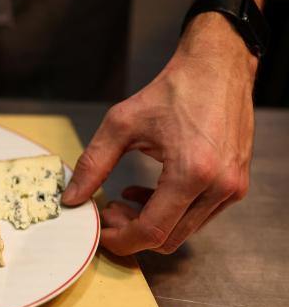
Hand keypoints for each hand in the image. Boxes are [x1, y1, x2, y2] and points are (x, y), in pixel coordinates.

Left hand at [61, 13, 256, 254]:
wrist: (217, 67)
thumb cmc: (173, 90)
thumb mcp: (122, 124)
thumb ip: (93, 164)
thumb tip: (72, 198)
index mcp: (192, 172)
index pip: (151, 231)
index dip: (120, 239)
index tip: (100, 230)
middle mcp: (218, 186)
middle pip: (168, 239)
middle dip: (131, 232)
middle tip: (108, 211)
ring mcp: (232, 188)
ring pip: (183, 231)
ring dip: (149, 223)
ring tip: (123, 199)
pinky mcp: (235, 184)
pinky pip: (198, 216)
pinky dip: (169, 212)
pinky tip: (146, 192)